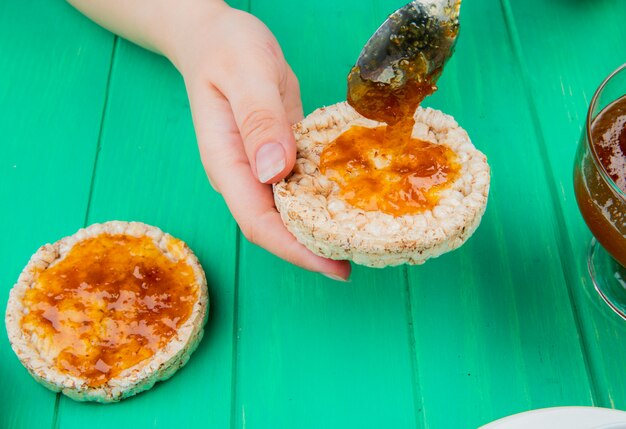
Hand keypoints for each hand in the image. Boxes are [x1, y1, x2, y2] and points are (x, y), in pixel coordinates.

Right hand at [174, 4, 350, 279]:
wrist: (215, 39)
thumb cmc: (226, 50)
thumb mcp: (244, 74)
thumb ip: (258, 120)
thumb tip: (274, 172)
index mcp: (227, 164)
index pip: (258, 222)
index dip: (296, 249)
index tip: (336, 265)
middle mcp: (243, 176)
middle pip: (276, 228)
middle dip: (315, 249)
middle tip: (363, 257)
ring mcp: (259, 169)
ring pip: (291, 212)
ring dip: (322, 230)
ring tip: (365, 240)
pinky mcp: (278, 156)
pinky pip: (301, 187)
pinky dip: (325, 199)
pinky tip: (352, 202)